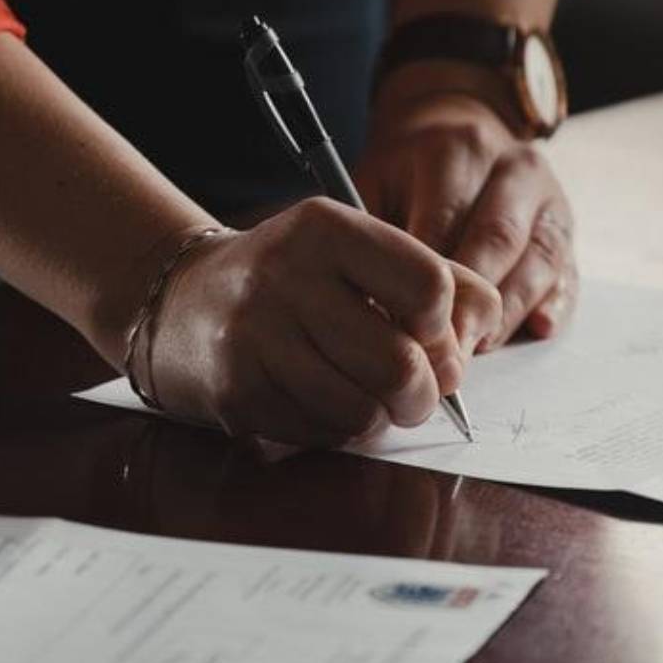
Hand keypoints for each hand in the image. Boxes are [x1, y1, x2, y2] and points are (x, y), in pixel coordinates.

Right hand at [141, 200, 501, 446]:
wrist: (181, 301)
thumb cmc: (292, 280)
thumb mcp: (356, 252)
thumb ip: (434, 278)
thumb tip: (481, 333)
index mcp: (327, 229)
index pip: (430, 287)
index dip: (445, 327)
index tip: (429, 335)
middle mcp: (286, 276)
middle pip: (402, 364)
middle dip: (423, 394)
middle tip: (415, 392)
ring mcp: (255, 336)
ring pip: (363, 411)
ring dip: (379, 417)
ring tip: (365, 396)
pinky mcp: (237, 391)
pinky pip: (321, 434)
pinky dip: (336, 430)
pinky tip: (318, 401)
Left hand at [357, 70, 577, 348]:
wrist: (457, 128)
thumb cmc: (406, 172)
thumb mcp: (375, 182)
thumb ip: (375, 235)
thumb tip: (374, 306)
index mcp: (459, 149)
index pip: (446, 220)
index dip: (427, 280)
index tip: (405, 325)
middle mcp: (513, 167)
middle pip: (498, 239)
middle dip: (471, 302)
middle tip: (445, 351)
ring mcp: (549, 197)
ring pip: (539, 259)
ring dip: (510, 311)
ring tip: (478, 348)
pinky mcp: (566, 228)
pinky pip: (568, 270)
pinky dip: (555, 304)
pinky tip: (537, 329)